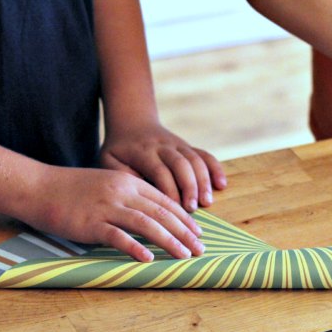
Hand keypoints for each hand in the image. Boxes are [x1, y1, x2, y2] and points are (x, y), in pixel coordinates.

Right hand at [22, 166, 204, 261]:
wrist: (38, 187)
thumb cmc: (73, 189)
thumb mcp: (107, 185)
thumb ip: (129, 197)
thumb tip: (152, 217)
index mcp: (129, 182)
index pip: (165, 201)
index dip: (185, 218)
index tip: (198, 233)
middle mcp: (122, 192)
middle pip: (162, 213)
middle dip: (185, 232)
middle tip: (200, 249)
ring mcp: (106, 207)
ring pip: (146, 224)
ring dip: (169, 241)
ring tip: (184, 255)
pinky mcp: (90, 222)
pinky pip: (117, 236)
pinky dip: (135, 247)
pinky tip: (148, 259)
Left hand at [100, 122, 226, 211]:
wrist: (132, 122)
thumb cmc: (118, 149)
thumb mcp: (109, 160)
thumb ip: (121, 175)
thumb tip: (139, 192)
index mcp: (142, 151)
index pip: (160, 171)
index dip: (169, 190)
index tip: (174, 209)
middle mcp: (163, 146)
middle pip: (182, 164)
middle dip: (189, 187)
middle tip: (193, 208)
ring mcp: (178, 144)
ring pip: (195, 160)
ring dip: (204, 181)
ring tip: (207, 202)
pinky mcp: (187, 146)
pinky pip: (205, 155)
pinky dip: (215, 169)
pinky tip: (222, 185)